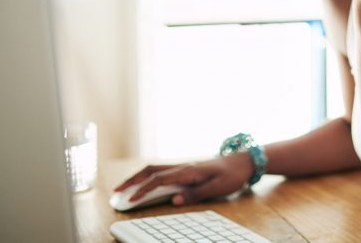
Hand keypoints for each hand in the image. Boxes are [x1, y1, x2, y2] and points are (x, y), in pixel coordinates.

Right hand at [113, 153, 253, 205]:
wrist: (244, 161)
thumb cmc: (232, 175)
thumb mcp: (217, 188)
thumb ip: (195, 194)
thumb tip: (173, 200)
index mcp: (188, 171)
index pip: (159, 180)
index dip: (143, 190)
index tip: (130, 200)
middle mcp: (183, 166)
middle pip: (151, 170)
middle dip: (132, 180)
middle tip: (115, 192)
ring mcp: (184, 166)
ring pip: (155, 168)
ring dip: (138, 177)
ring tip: (124, 187)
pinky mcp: (187, 169)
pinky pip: (163, 171)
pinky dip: (148, 176)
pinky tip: (143, 182)